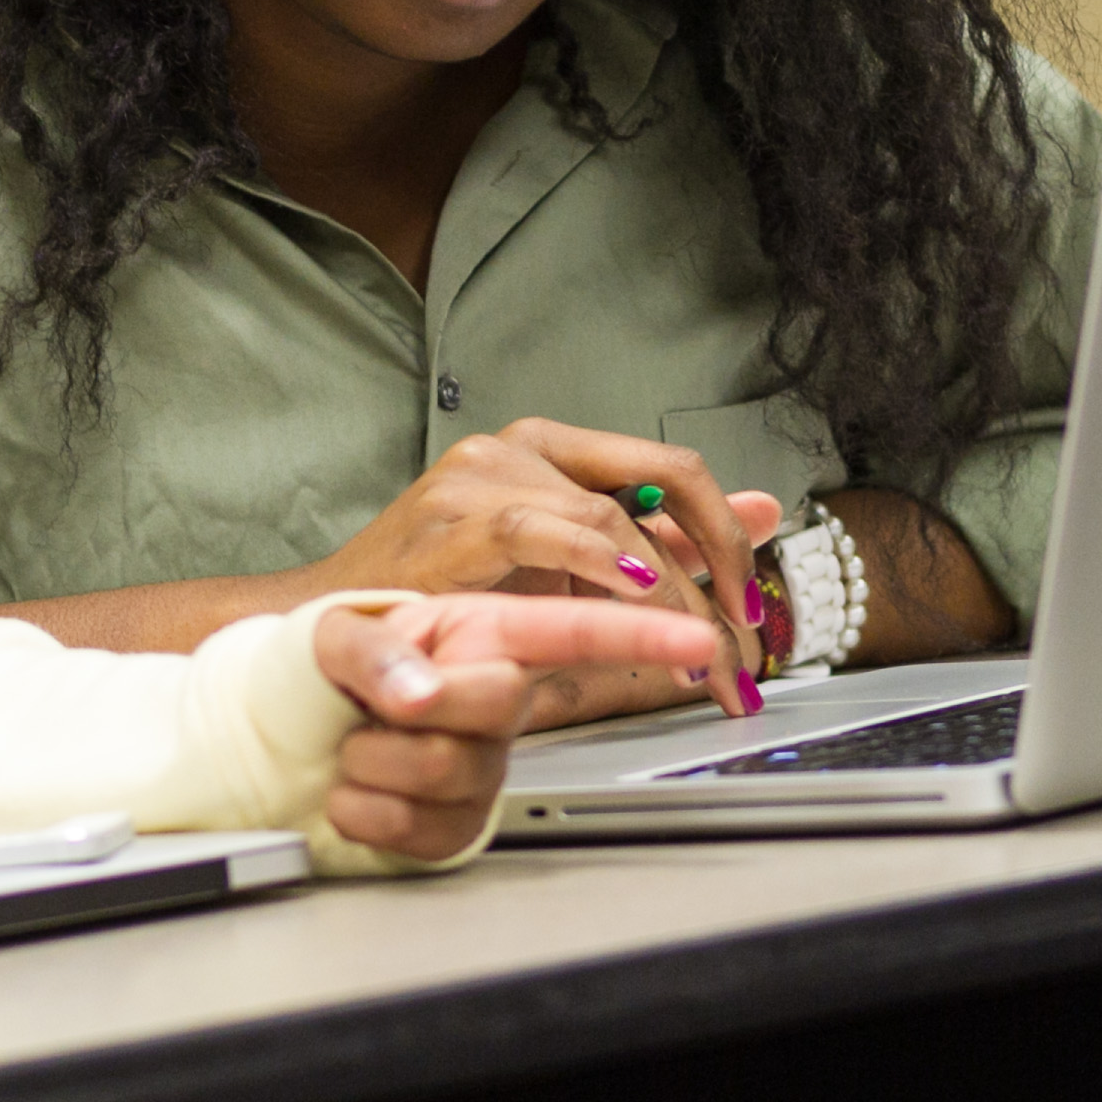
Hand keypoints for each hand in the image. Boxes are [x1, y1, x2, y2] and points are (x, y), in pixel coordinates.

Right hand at [303, 419, 779, 712]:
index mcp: (552, 450)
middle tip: (740, 644)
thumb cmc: (444, 600)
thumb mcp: (569, 573)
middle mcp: (521, 446)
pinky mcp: (452, 516)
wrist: (336, 627)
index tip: (750, 607)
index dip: (728, 534)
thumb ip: (660, 542)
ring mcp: (483, 473)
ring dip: (671, 594)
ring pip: (614, 516)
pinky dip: (601, 566)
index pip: (673, 469)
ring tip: (694, 656)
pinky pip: (545, 530)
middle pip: (662, 479)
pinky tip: (632, 600)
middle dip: (719, 564)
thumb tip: (765, 509)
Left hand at [308, 595, 722, 860]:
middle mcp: (495, 696)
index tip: (702, 636)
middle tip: (369, 703)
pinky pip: (425, 831)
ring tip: (354, 745)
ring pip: (454, 771)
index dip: (645, 630)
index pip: (576, 628)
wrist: (282, 742)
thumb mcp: (334, 635)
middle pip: (500, 698)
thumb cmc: (324, 675)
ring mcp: (483, 765)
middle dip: (422, 699)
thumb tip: (420, 687)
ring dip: (376, 759)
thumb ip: (373, 649)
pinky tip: (355, 792)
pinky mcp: (461, 827)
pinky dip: (366, 810)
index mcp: (482, 635)